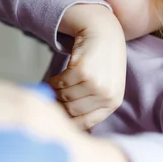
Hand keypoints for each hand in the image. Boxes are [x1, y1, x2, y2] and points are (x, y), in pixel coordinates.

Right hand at [49, 4, 126, 130]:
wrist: (104, 32)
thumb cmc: (101, 61)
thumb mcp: (104, 86)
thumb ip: (91, 104)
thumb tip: (69, 129)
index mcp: (113, 103)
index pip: (85, 123)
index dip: (67, 122)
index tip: (56, 119)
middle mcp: (108, 95)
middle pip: (72, 111)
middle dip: (58, 106)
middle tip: (49, 100)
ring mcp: (97, 83)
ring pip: (65, 97)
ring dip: (54, 93)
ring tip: (52, 87)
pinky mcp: (84, 71)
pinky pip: (60, 84)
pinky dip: (52, 82)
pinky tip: (52, 79)